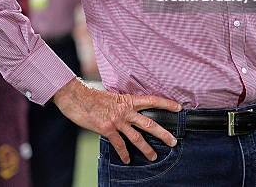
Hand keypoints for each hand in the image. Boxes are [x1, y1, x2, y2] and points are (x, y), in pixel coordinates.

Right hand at [53, 77, 180, 163]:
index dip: (166, 104)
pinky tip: (127, 160)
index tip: (178, 108)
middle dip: (163, 133)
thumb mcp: (112, 96)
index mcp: (128, 100)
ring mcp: (117, 120)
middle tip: (173, 141)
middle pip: (149, 123)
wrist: (77, 97)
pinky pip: (119, 144)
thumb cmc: (93, 96)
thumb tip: (130, 109)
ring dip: (146, 149)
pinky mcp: (107, 129)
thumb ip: (123, 104)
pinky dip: (124, 154)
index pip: (152, 100)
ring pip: (137, 137)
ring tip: (153, 157)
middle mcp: (125, 110)